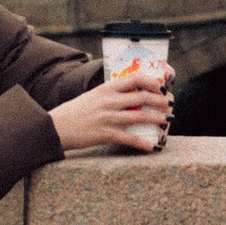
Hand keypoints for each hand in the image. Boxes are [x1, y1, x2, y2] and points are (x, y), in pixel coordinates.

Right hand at [51, 68, 172, 154]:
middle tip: (168, 105)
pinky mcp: (105, 134)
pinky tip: (152, 146)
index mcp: (106, 88)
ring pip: (139, 116)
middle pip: (141, 97)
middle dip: (159, 101)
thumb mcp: (92, 96)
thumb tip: (128, 95)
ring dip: (156, 119)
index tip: (160, 87)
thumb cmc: (75, 112)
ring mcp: (108, 117)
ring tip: (166, 121)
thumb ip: (110, 95)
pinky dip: (142, 143)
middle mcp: (109, 101)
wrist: (57, 127)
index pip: (134, 78)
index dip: (151, 82)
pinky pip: (128, 138)